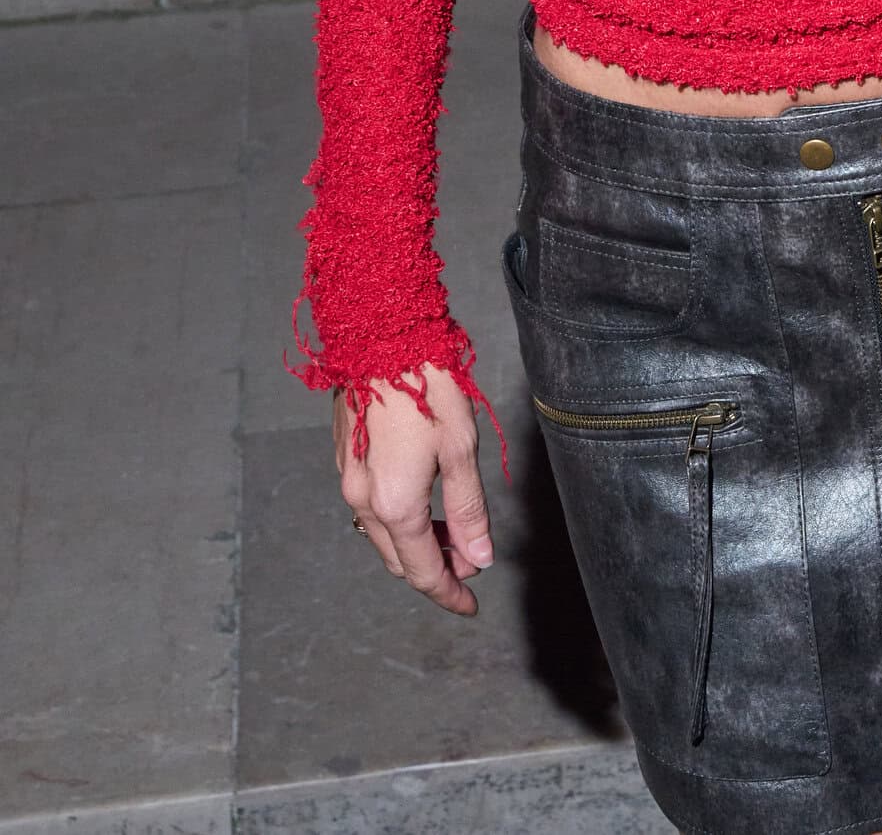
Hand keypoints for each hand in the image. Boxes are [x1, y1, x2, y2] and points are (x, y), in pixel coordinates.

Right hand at [335, 364, 492, 615]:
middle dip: (435, 569)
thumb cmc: (427, 386)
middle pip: (399, 559)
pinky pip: (369, 507)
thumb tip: (479, 559)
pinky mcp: (344, 455)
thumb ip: (468, 511)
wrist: (380, 335)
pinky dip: (396, 519)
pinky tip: (420, 502)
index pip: (423, 571)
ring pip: (381, 535)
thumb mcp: (461, 449)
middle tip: (470, 565)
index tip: (471, 605)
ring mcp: (347, 478)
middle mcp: (362, 500)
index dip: (450, 593)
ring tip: (451, 534)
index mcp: (394, 504)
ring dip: (415, 544)